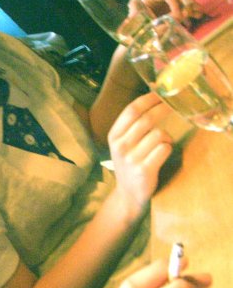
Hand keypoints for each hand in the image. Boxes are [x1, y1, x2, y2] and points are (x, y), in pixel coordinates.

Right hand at [107, 93, 172, 210]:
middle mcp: (120, 146)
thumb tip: (152, 99)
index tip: (159, 92)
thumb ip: (132, 126)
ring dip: (166, 137)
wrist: (128, 195)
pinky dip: (168, 148)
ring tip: (163, 144)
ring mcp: (132, 158)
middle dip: (163, 109)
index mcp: (113, 136)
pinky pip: (165, 149)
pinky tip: (162, 154)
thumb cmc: (129, 164)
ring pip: (159, 134)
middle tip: (172, 105)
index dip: (147, 99)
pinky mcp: (144, 170)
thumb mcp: (122, 144)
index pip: (131, 111)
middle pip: (147, 119)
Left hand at [139, 0, 202, 26]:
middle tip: (195, 12)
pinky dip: (186, 15)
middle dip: (187, 4)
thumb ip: (158, 20)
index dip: (175, 2)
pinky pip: (178, 10)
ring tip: (199, 15)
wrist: (132, 38)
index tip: (179, 15)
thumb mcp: (140, 23)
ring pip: (179, 3)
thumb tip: (169, 16)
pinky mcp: (165, 11)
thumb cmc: (133, 30)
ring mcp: (162, 4)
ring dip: (190, 9)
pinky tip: (190, 22)